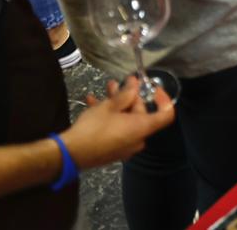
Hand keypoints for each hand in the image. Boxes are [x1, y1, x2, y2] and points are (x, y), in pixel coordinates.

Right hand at [61, 75, 175, 169]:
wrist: (70, 154)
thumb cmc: (94, 128)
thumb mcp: (110, 106)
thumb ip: (126, 94)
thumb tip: (135, 84)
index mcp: (141, 128)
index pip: (166, 115)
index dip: (164, 99)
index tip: (154, 88)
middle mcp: (137, 139)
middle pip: (142, 114)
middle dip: (131, 96)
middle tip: (122, 82)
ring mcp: (125, 146)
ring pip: (126, 119)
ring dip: (118, 103)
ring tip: (108, 87)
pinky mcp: (112, 149)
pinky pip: (117, 128)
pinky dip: (110, 116)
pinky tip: (94, 102)